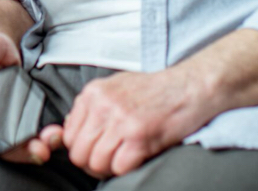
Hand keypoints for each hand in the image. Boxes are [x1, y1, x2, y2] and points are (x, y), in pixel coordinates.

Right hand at [0, 32, 63, 165]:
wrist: (4, 52)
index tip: (4, 146)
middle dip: (18, 151)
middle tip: (41, 150)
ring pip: (11, 147)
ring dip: (32, 150)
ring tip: (53, 142)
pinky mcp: (14, 124)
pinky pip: (24, 139)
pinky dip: (39, 142)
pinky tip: (54, 138)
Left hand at [62, 69, 207, 177]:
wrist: (189, 87)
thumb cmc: (155, 90)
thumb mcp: (116, 87)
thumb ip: (93, 106)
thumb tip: (69, 127)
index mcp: (94, 92)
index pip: (69, 135)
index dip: (81, 150)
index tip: (94, 151)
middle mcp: (103, 104)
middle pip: (79, 153)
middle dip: (92, 164)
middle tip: (108, 162)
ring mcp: (121, 120)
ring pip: (96, 163)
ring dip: (109, 169)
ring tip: (122, 160)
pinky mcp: (139, 136)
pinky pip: (119, 168)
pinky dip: (126, 170)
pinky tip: (136, 158)